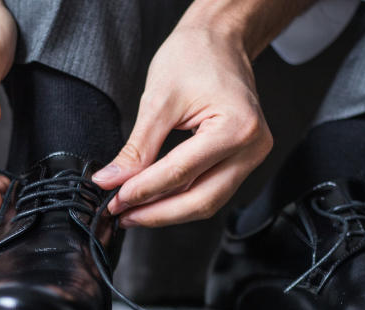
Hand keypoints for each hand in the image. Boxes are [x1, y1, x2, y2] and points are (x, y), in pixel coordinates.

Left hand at [92, 22, 272, 227]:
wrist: (218, 41)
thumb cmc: (195, 56)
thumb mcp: (158, 100)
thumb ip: (136, 148)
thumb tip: (112, 180)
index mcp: (237, 127)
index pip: (182, 173)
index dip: (144, 191)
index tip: (115, 199)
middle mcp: (252, 147)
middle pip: (200, 200)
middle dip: (157, 212)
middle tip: (121, 213)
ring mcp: (251, 157)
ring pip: (206, 202)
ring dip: (167, 211)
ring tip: (133, 211)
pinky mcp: (242, 161)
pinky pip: (210, 190)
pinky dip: (180, 199)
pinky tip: (154, 200)